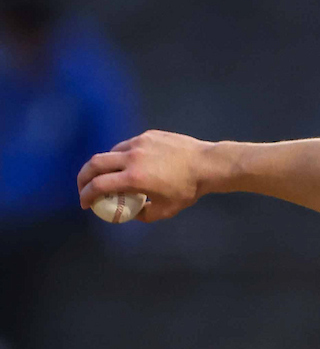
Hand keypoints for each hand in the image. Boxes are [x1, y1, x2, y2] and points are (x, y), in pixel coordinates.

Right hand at [78, 130, 216, 221]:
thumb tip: (130, 213)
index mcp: (134, 177)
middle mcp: (132, 157)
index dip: (86, 195)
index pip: (98, 185)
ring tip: (107, 176)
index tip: (85, 204)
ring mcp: (139, 143)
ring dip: (103, 166)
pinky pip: (127, 145)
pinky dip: (120, 156)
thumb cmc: (189, 189)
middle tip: (83, 187)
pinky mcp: (148, 135)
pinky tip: (128, 164)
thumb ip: (144, 214)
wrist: (207, 164)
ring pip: (110, 152)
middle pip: (94, 164)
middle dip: (83, 177)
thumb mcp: (166, 210)